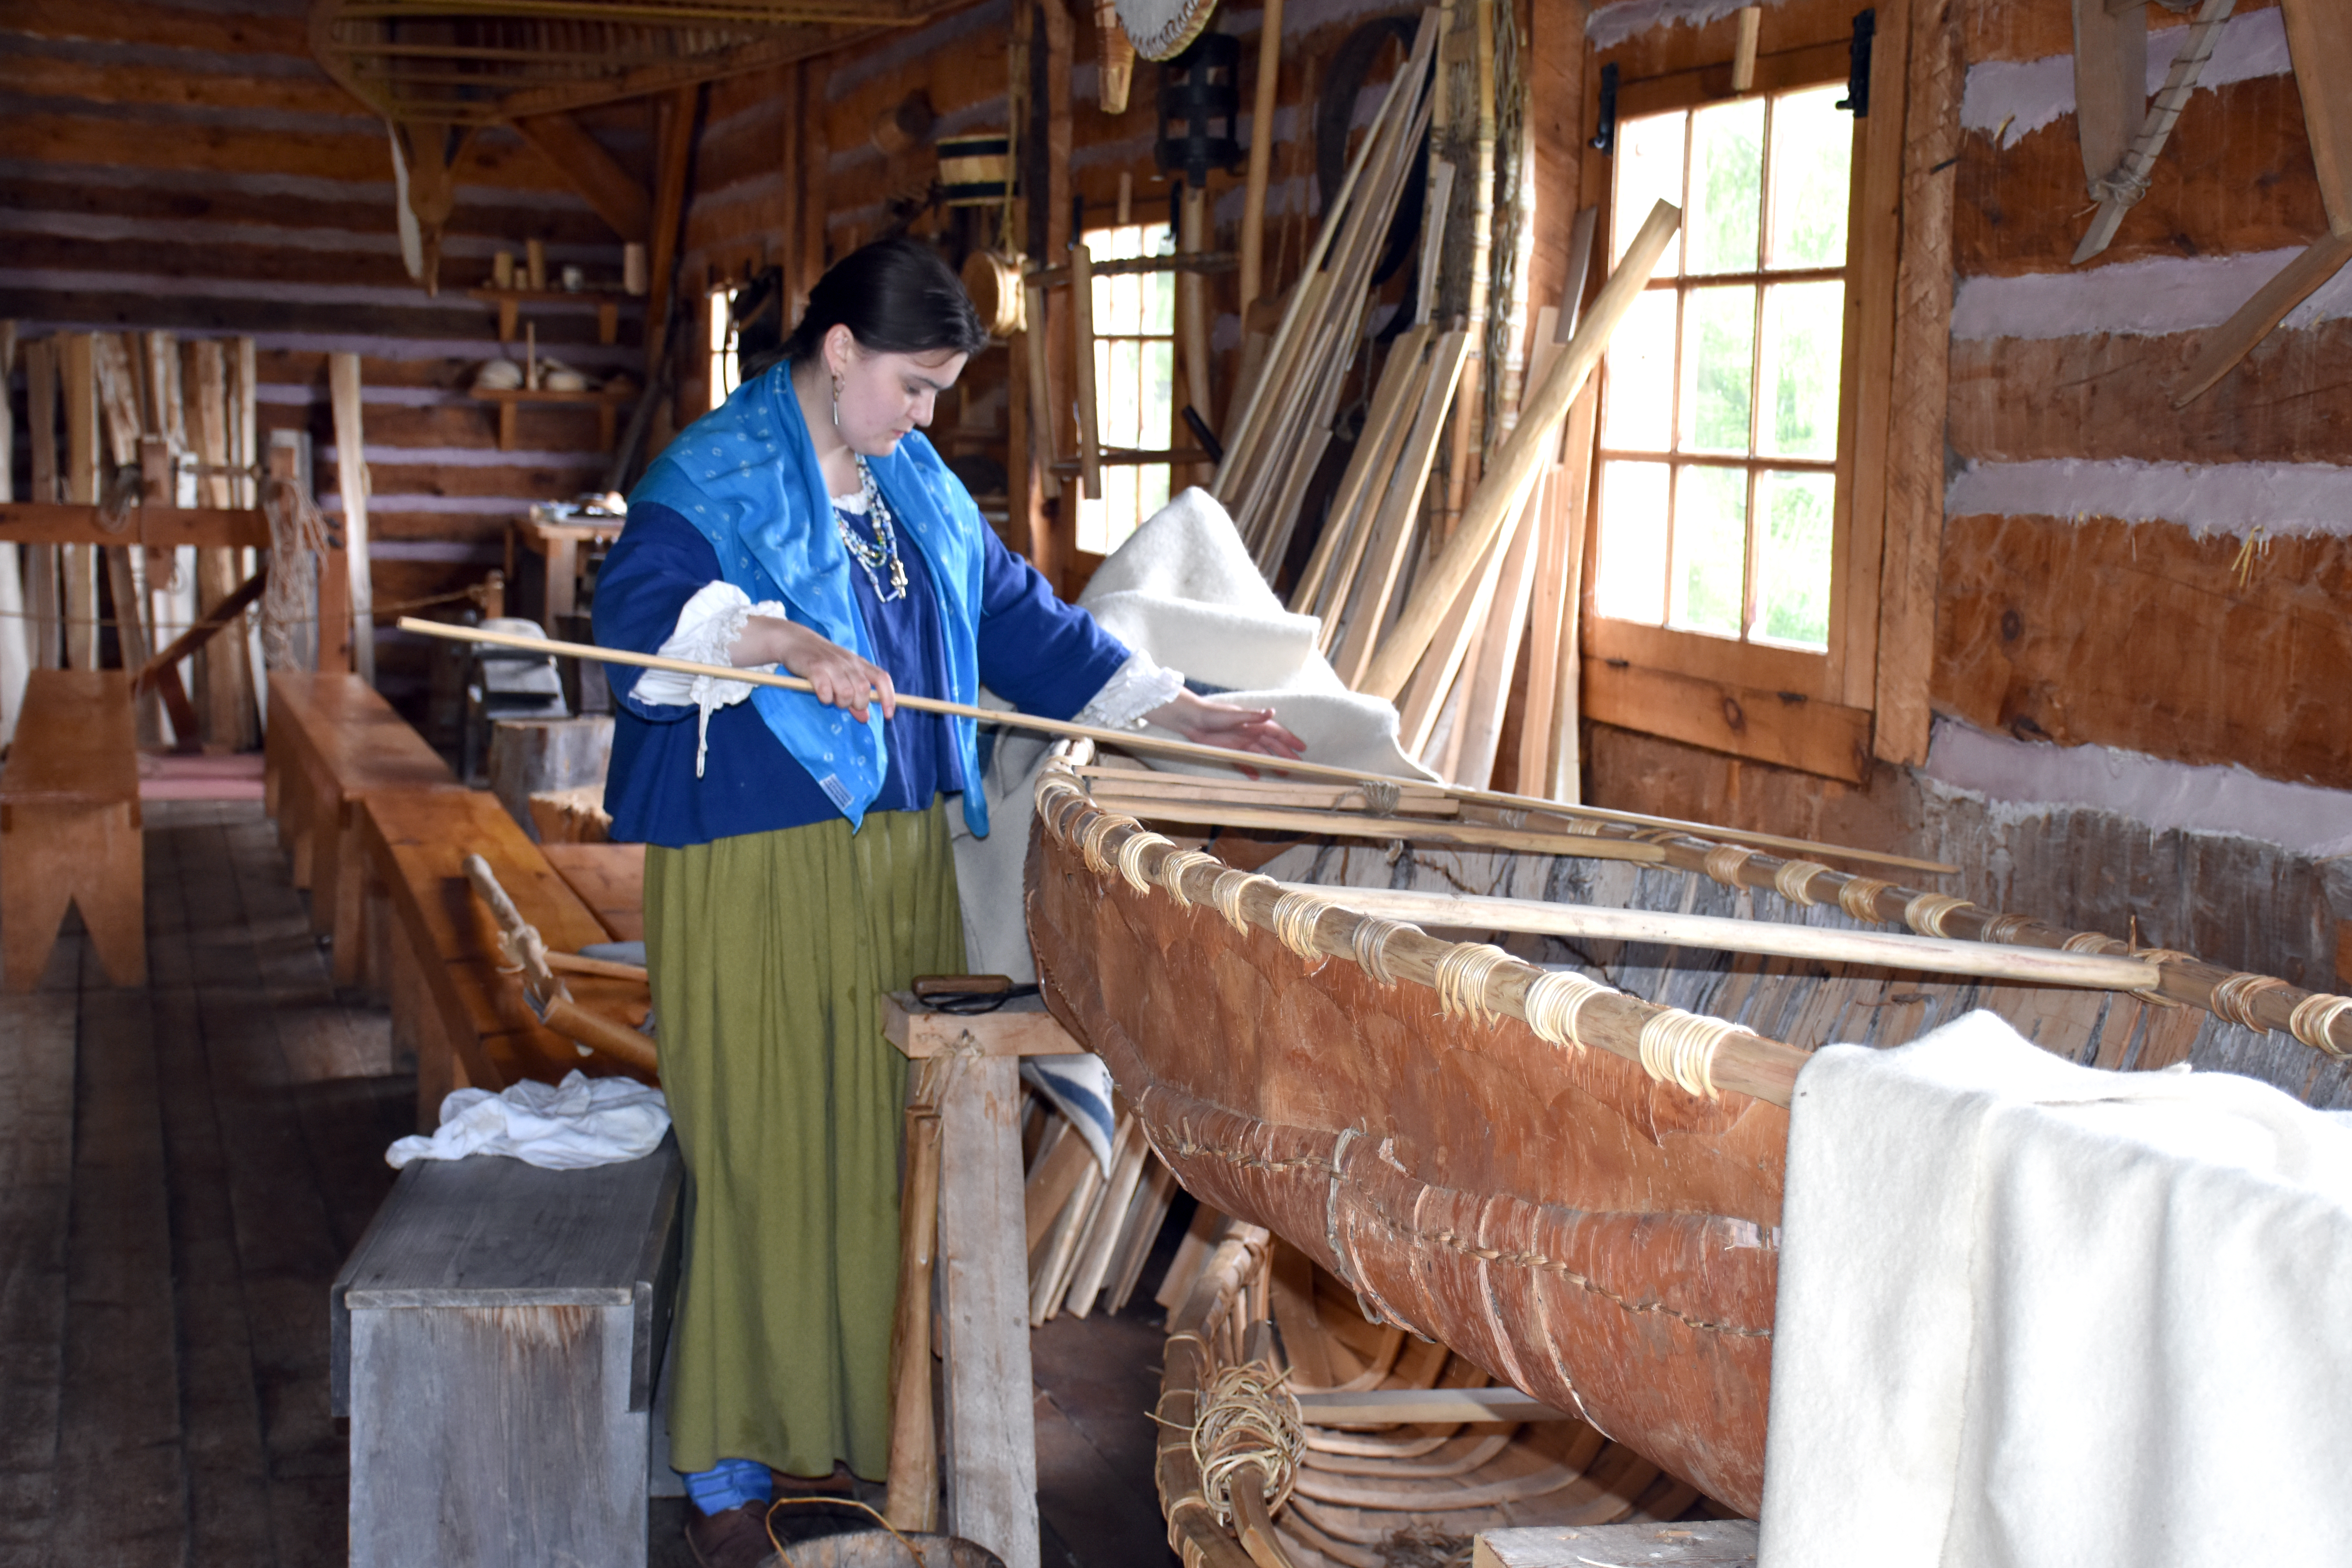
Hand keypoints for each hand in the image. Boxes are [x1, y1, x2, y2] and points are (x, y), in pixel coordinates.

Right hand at [736, 616, 895, 721]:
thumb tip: (865, 718)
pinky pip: (825, 691)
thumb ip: (854, 696)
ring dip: (840, 703)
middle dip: (858, 704)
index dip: (889, 697)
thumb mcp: (842, 675)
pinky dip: (825, 698)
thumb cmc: (821, 661)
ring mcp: (832, 664)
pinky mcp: (815, 668)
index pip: (882, 679)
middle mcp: (848, 662)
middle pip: (864, 690)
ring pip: (847, 692)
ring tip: (832, 699)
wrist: (795, 640)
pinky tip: (821, 695)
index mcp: (859, 663)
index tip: (888, 715)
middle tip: (846, 704)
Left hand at [1143, 689, 1306, 771]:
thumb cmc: (1213, 714)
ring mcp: (1240, 742)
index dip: (1290, 740)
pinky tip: (1257, 778)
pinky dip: (1250, 769)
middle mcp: (1250, 733)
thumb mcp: (1234, 716)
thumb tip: (1272, 712)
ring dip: (1271, 764)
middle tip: (1298, 766)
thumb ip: (1253, 716)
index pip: (1276, 732)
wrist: (1192, 720)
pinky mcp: (1230, 750)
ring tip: (1283, 774)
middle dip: (1285, 755)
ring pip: (1260, 755)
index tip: (1302, 748)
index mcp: (1254, 723)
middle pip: (1272, 746)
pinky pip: (1243, 762)